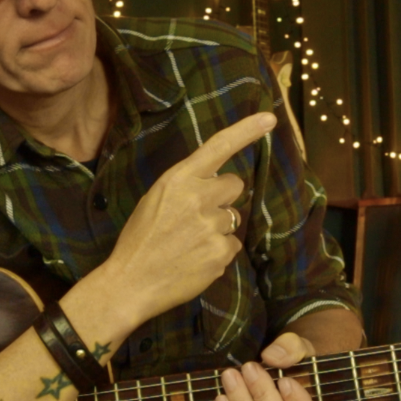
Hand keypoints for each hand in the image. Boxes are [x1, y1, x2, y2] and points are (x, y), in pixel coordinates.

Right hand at [108, 112, 274, 317]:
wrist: (129, 283)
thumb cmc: (140, 239)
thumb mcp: (156, 199)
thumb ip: (187, 187)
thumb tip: (217, 186)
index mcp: (179, 179)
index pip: (218, 146)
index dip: (246, 130)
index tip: (270, 118)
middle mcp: (199, 197)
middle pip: (235, 184)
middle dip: (223, 197)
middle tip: (198, 215)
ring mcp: (212, 226)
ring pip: (233, 218)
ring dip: (217, 228)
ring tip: (189, 244)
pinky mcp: (220, 253)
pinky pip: (232, 246)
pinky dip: (217, 253)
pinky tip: (194, 260)